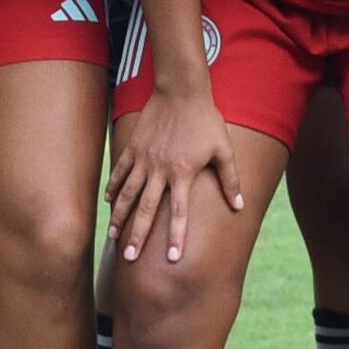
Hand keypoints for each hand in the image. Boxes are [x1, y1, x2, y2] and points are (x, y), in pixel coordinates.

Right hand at [104, 92, 244, 265]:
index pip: (180, 213)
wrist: (181, 90)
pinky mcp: (134, 147)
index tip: (173, 258)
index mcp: (183, 173)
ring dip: (119, 217)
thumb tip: (239, 206)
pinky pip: (120, 171)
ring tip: (112, 237)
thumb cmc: (206, 119)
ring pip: (128, 194)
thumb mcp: (224, 149)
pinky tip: (108, 201)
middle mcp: (160, 170)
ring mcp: (144, 159)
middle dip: (138, 235)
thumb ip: (230, 179)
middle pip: (147, 210)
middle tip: (129, 257)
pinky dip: (113, 187)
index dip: (177, 237)